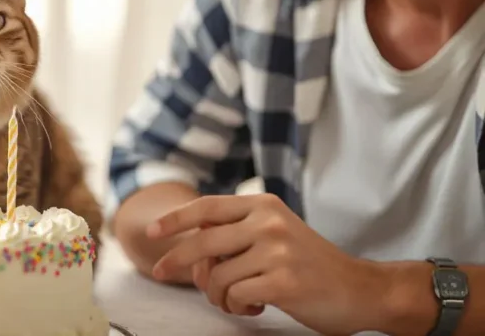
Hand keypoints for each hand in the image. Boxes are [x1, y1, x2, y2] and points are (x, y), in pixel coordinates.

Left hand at [148, 193, 386, 335]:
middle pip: (202, 242)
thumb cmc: (309, 265)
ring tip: (239, 299)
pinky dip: (237, 306)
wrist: (361, 290)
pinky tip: (256, 306)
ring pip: (217, 276)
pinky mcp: (282, 281)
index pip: (206, 208)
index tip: (150, 232)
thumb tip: (189, 243)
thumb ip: (237, 232)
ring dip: (219, 295)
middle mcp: (268, 222)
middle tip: (161, 274)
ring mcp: (276, 250)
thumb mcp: (275, 233)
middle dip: (176, 261)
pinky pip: (235, 295)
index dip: (174, 220)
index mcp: (263, 205)